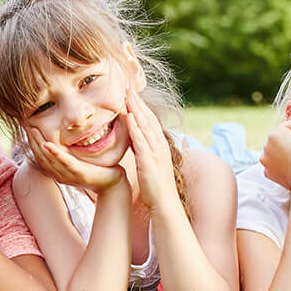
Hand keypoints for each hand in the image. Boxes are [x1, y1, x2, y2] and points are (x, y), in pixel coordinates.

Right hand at [26, 126, 126, 193]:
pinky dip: (55, 153)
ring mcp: (69, 175)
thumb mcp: (79, 161)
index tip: (28, 129)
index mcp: (59, 172)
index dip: (33, 144)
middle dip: (33, 141)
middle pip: (42, 157)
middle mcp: (61, 175)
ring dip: (40, 144)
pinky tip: (48, 144)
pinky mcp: (80, 173)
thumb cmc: (97, 170)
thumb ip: (69, 154)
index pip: (41, 157)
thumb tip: (63, 138)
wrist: (112, 184)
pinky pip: (65, 162)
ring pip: (50, 159)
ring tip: (33, 131)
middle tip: (27, 126)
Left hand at [124, 88, 179, 212]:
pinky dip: (135, 127)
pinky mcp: (149, 161)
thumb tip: (136, 140)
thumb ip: (143, 149)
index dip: (141, 106)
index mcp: (159, 145)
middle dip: (138, 102)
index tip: (131, 93)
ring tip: (126, 95)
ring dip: (135, 109)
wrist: (164, 203)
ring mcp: (155, 152)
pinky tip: (128, 116)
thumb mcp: (149, 163)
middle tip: (127, 87)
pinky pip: (141, 140)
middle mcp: (159, 145)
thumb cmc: (156, 185)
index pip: (149, 120)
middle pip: (148, 118)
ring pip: (145, 125)